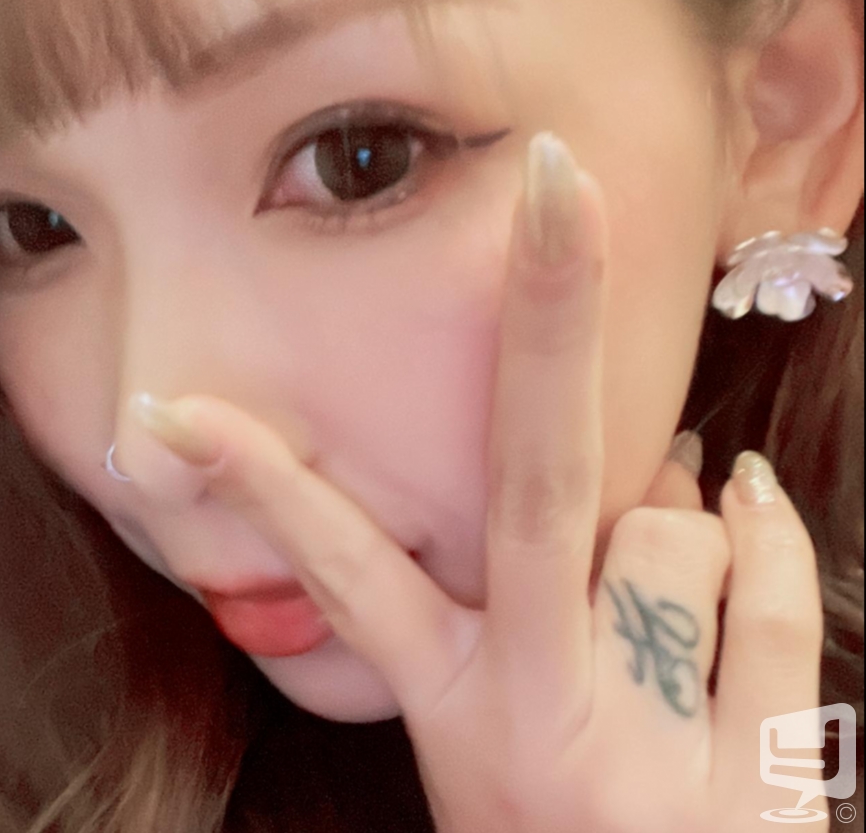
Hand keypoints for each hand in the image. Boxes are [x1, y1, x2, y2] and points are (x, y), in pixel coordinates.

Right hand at [146, 134, 825, 832]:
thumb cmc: (556, 826)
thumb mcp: (493, 733)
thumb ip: (536, 597)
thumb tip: (661, 464)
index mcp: (451, 703)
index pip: (336, 568)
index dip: (260, 481)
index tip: (177, 407)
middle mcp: (533, 708)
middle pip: (537, 481)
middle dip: (546, 314)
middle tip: (558, 179)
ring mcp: (642, 740)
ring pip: (678, 536)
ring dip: (680, 516)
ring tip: (659, 556)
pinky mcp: (747, 780)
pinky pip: (770, 592)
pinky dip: (763, 533)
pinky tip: (747, 506)